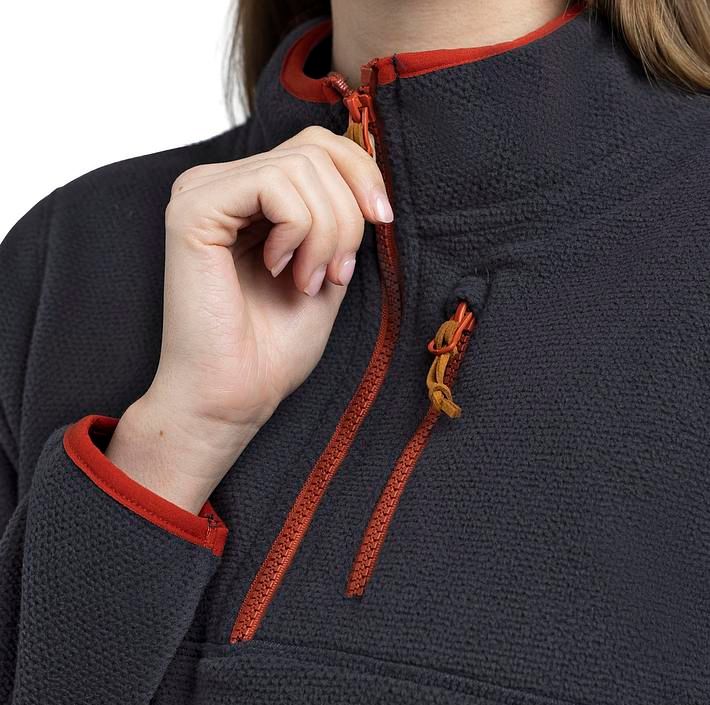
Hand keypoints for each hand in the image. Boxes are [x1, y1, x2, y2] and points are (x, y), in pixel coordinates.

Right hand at [106, 124, 393, 512]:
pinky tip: (278, 269)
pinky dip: (298, 230)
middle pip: (314, 152)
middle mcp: (220, 184)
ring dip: (325, 232)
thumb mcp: (329, 269)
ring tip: (305, 281)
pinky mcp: (193, 209)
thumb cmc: (272, 348)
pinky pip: (273, 184)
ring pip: (300, 167)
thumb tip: (369, 178)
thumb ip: (340, 218)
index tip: (382, 222)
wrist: (234, 396)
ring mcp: (201, 192)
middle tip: (332, 275)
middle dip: (346, 217)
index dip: (361, 173)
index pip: (316, 144)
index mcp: (248, 195)